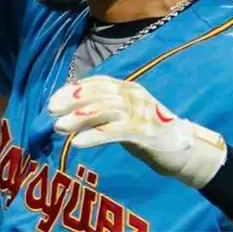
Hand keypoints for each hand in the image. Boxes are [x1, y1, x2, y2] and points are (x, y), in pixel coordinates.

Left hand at [49, 76, 227, 188]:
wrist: (182, 150)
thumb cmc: (148, 133)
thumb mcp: (125, 116)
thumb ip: (105, 110)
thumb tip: (73, 110)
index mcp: (128, 88)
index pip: (97, 83)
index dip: (74, 89)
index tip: (54, 100)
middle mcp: (134, 95)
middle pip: (98, 94)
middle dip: (72, 101)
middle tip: (51, 111)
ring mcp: (140, 112)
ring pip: (104, 110)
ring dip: (78, 118)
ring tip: (58, 127)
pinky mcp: (144, 132)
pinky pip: (114, 131)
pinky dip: (94, 135)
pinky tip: (77, 142)